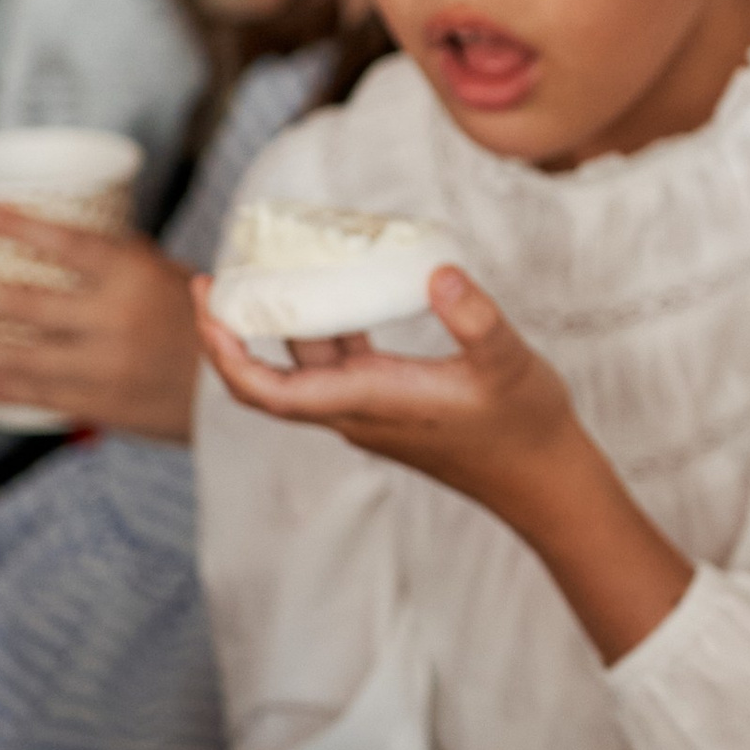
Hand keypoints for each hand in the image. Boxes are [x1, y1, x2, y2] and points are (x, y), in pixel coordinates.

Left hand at [0, 223, 204, 440]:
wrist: (239, 387)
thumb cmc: (203, 320)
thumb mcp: (171, 276)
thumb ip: (122, 263)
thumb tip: (64, 241)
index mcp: (135, 275)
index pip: (66, 243)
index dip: (19, 226)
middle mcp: (116, 318)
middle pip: (28, 302)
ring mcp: (106, 364)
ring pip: (25, 355)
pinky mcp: (104, 403)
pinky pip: (41, 396)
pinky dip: (5, 388)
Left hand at [193, 261, 583, 505]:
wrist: (543, 480)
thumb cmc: (525, 426)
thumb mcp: (509, 363)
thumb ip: (475, 319)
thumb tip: (438, 272)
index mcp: (369, 401)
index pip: (268, 390)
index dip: (225, 353)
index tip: (206, 305)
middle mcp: (357, 410)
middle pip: (270, 376)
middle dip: (234, 330)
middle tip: (218, 275)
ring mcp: (370, 409)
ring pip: (304, 368)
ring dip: (278, 325)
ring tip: (268, 269)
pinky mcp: (389, 403)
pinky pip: (337, 364)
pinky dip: (322, 328)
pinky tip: (335, 289)